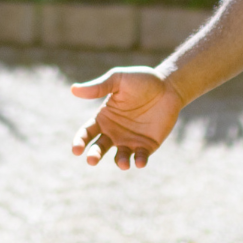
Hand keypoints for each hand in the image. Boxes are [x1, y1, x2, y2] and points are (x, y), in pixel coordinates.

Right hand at [69, 67, 184, 168]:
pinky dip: (139, 161)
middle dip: (94, 156)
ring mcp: (130, 140)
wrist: (168, 86)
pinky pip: (141, 157)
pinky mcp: (148, 146)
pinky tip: (140, 161)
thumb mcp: (118, 80)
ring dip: (120, 162)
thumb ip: (98, 87)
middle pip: (99, 148)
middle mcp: (114, 132)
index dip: (80, 141)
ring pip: (120, 157)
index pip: (86, 133)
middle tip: (91, 160)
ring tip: (123, 162)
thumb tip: (73, 89)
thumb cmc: (141, 80)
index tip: (76, 149)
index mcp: (104, 117)